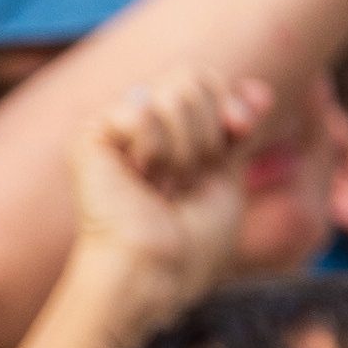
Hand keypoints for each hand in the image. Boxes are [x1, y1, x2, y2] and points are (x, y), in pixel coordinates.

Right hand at [62, 66, 269, 337]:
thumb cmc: (192, 242)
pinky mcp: (89, 139)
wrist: (157, 271)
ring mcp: (112, 129)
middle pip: (193, 76)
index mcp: (168, 134)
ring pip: (174, 90)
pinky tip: (139, 179)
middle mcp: (138, 126)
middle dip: (210, 130)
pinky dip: (155, 149)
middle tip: (190, 176)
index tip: (240, 133)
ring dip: (188, 147)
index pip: (206, 81)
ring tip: (164, 184)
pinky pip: (139, 110)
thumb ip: (236, 127)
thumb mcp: (229, 174)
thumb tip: (258, 87)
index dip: (233, 102)